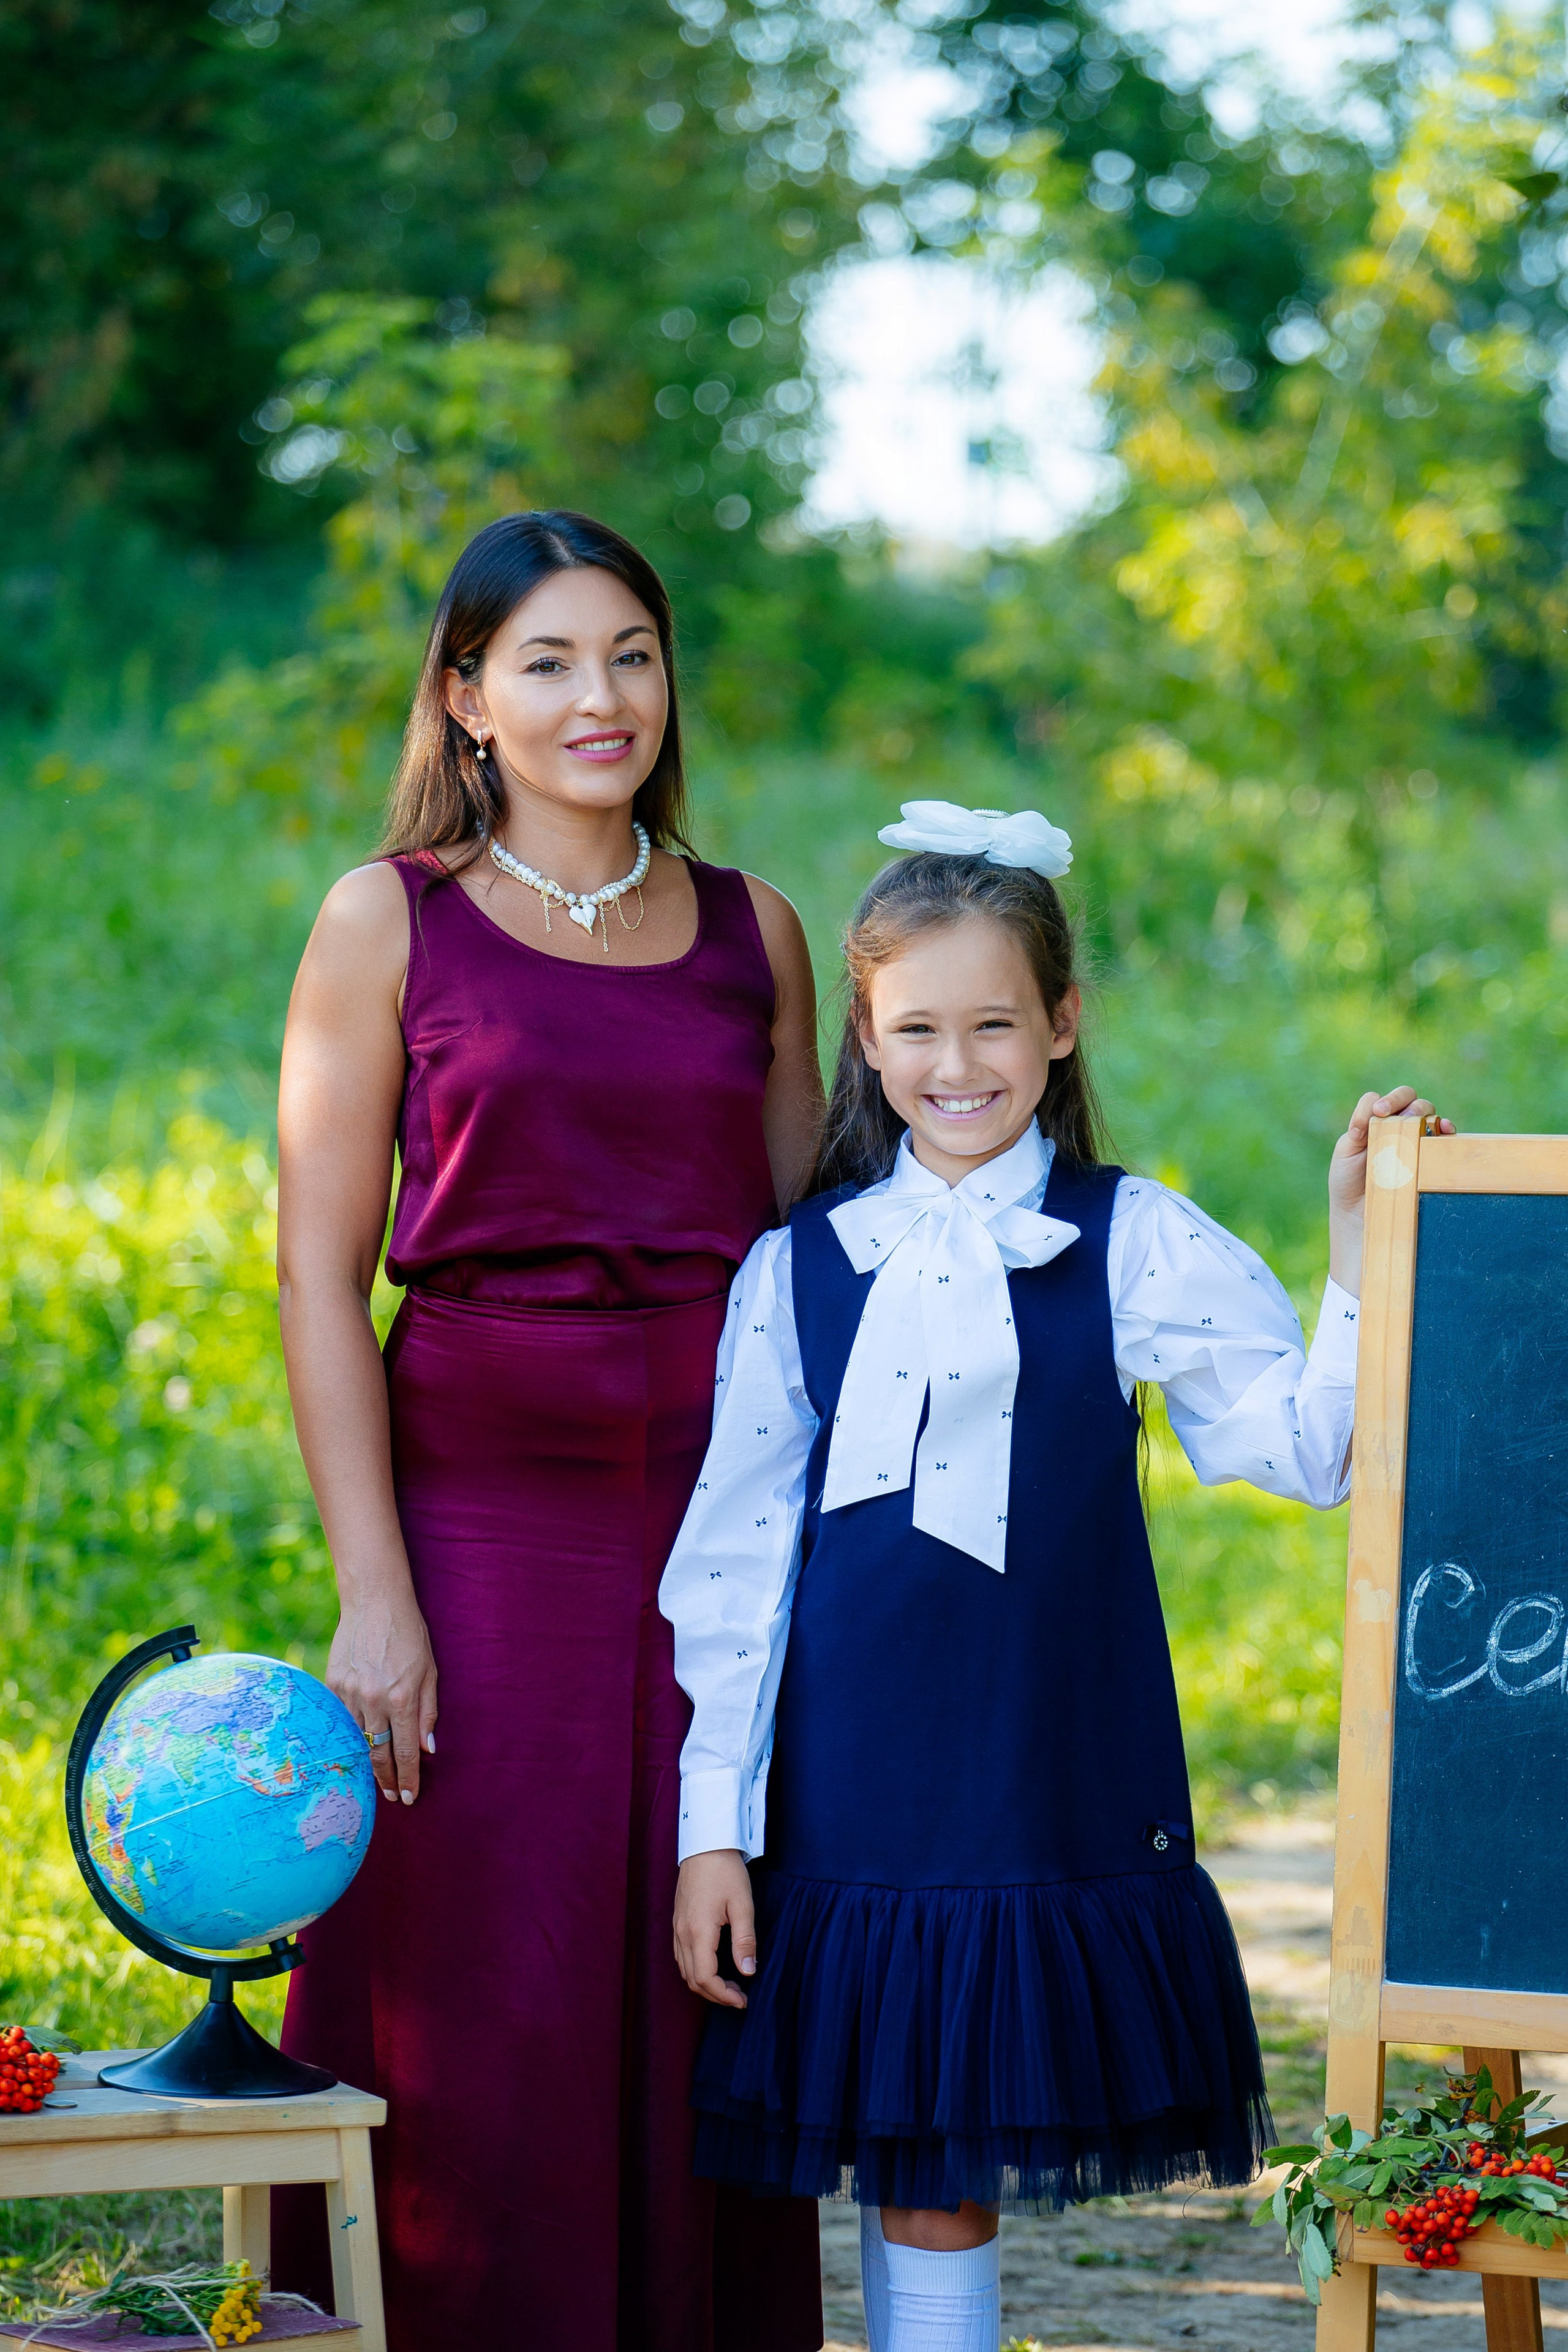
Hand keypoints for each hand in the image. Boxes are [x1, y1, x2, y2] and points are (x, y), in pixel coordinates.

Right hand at [327, 1587, 437, 1804]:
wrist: (375, 1601)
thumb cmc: (410, 1634)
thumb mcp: (430, 1671)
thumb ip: (429, 1712)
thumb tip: (428, 1749)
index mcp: (402, 1697)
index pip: (406, 1751)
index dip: (408, 1778)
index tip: (408, 1797)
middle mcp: (374, 1699)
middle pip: (378, 1753)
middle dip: (386, 1779)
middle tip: (391, 1796)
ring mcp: (349, 1693)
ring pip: (355, 1740)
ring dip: (365, 1761)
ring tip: (375, 1776)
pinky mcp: (331, 1684)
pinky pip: (339, 1719)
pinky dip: (348, 1734)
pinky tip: (354, 1745)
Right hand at [673, 1850, 755, 2008]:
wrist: (705, 1843)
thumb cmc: (725, 1871)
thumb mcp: (742, 1904)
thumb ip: (745, 1940)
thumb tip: (748, 1971)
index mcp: (698, 1931)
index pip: (705, 1978)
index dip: (723, 1996)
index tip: (743, 2000)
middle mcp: (682, 1933)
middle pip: (693, 1979)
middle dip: (716, 1994)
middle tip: (740, 1996)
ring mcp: (677, 1928)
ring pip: (685, 1970)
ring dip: (705, 1984)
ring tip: (730, 1985)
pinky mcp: (678, 1921)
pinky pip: (682, 1956)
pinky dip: (696, 1970)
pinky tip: (714, 1966)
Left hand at [1329, 1087, 1454, 1296]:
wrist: (1361, 1217)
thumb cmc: (1350, 1184)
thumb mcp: (1346, 1151)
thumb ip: (1358, 1125)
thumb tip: (1375, 1109)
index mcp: (1375, 1122)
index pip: (1383, 1100)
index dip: (1381, 1102)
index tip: (1376, 1114)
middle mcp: (1398, 1127)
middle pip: (1409, 1099)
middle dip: (1402, 1100)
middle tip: (1390, 1112)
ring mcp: (1416, 1140)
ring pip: (1427, 1113)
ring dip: (1424, 1111)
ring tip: (1418, 1120)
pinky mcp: (1431, 1156)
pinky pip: (1444, 1136)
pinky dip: (1446, 1128)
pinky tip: (1445, 1130)